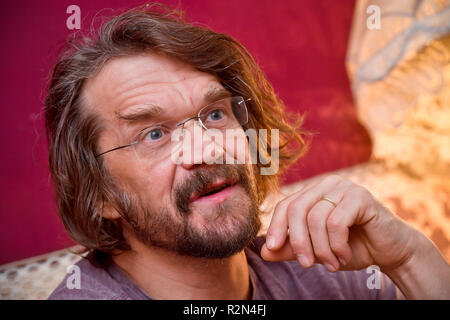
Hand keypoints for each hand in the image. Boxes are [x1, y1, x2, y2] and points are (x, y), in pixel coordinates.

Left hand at [261, 175, 417, 272]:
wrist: (390, 251)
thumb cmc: (352, 247)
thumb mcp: (316, 251)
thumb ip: (291, 249)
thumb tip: (264, 251)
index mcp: (313, 192)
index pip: (286, 205)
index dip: (275, 227)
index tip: (272, 249)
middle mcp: (326, 185)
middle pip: (297, 209)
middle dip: (298, 241)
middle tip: (307, 264)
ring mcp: (344, 187)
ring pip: (316, 219)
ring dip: (322, 249)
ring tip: (333, 263)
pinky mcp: (360, 196)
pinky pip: (336, 223)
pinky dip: (337, 245)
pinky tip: (344, 255)